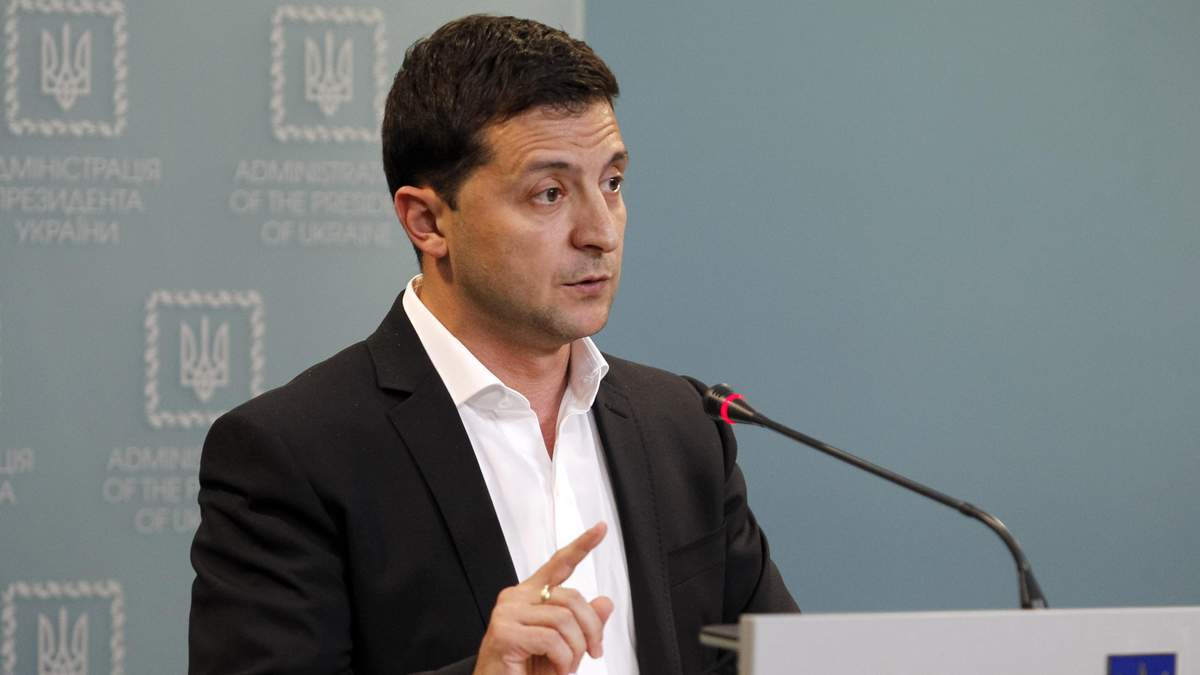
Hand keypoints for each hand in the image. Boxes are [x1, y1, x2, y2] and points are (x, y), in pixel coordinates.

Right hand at [473, 522, 614, 674]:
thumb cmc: (525, 672)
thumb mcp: (565, 647)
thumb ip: (583, 624)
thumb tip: (605, 602)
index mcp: (530, 596)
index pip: (559, 563)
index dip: (582, 545)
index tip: (600, 529)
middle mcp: (516, 598)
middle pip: (572, 597)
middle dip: (591, 630)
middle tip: (592, 653)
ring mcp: (507, 613)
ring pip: (564, 619)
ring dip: (574, 650)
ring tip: (565, 666)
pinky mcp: (504, 632)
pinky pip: (551, 638)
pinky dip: (562, 659)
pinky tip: (554, 668)